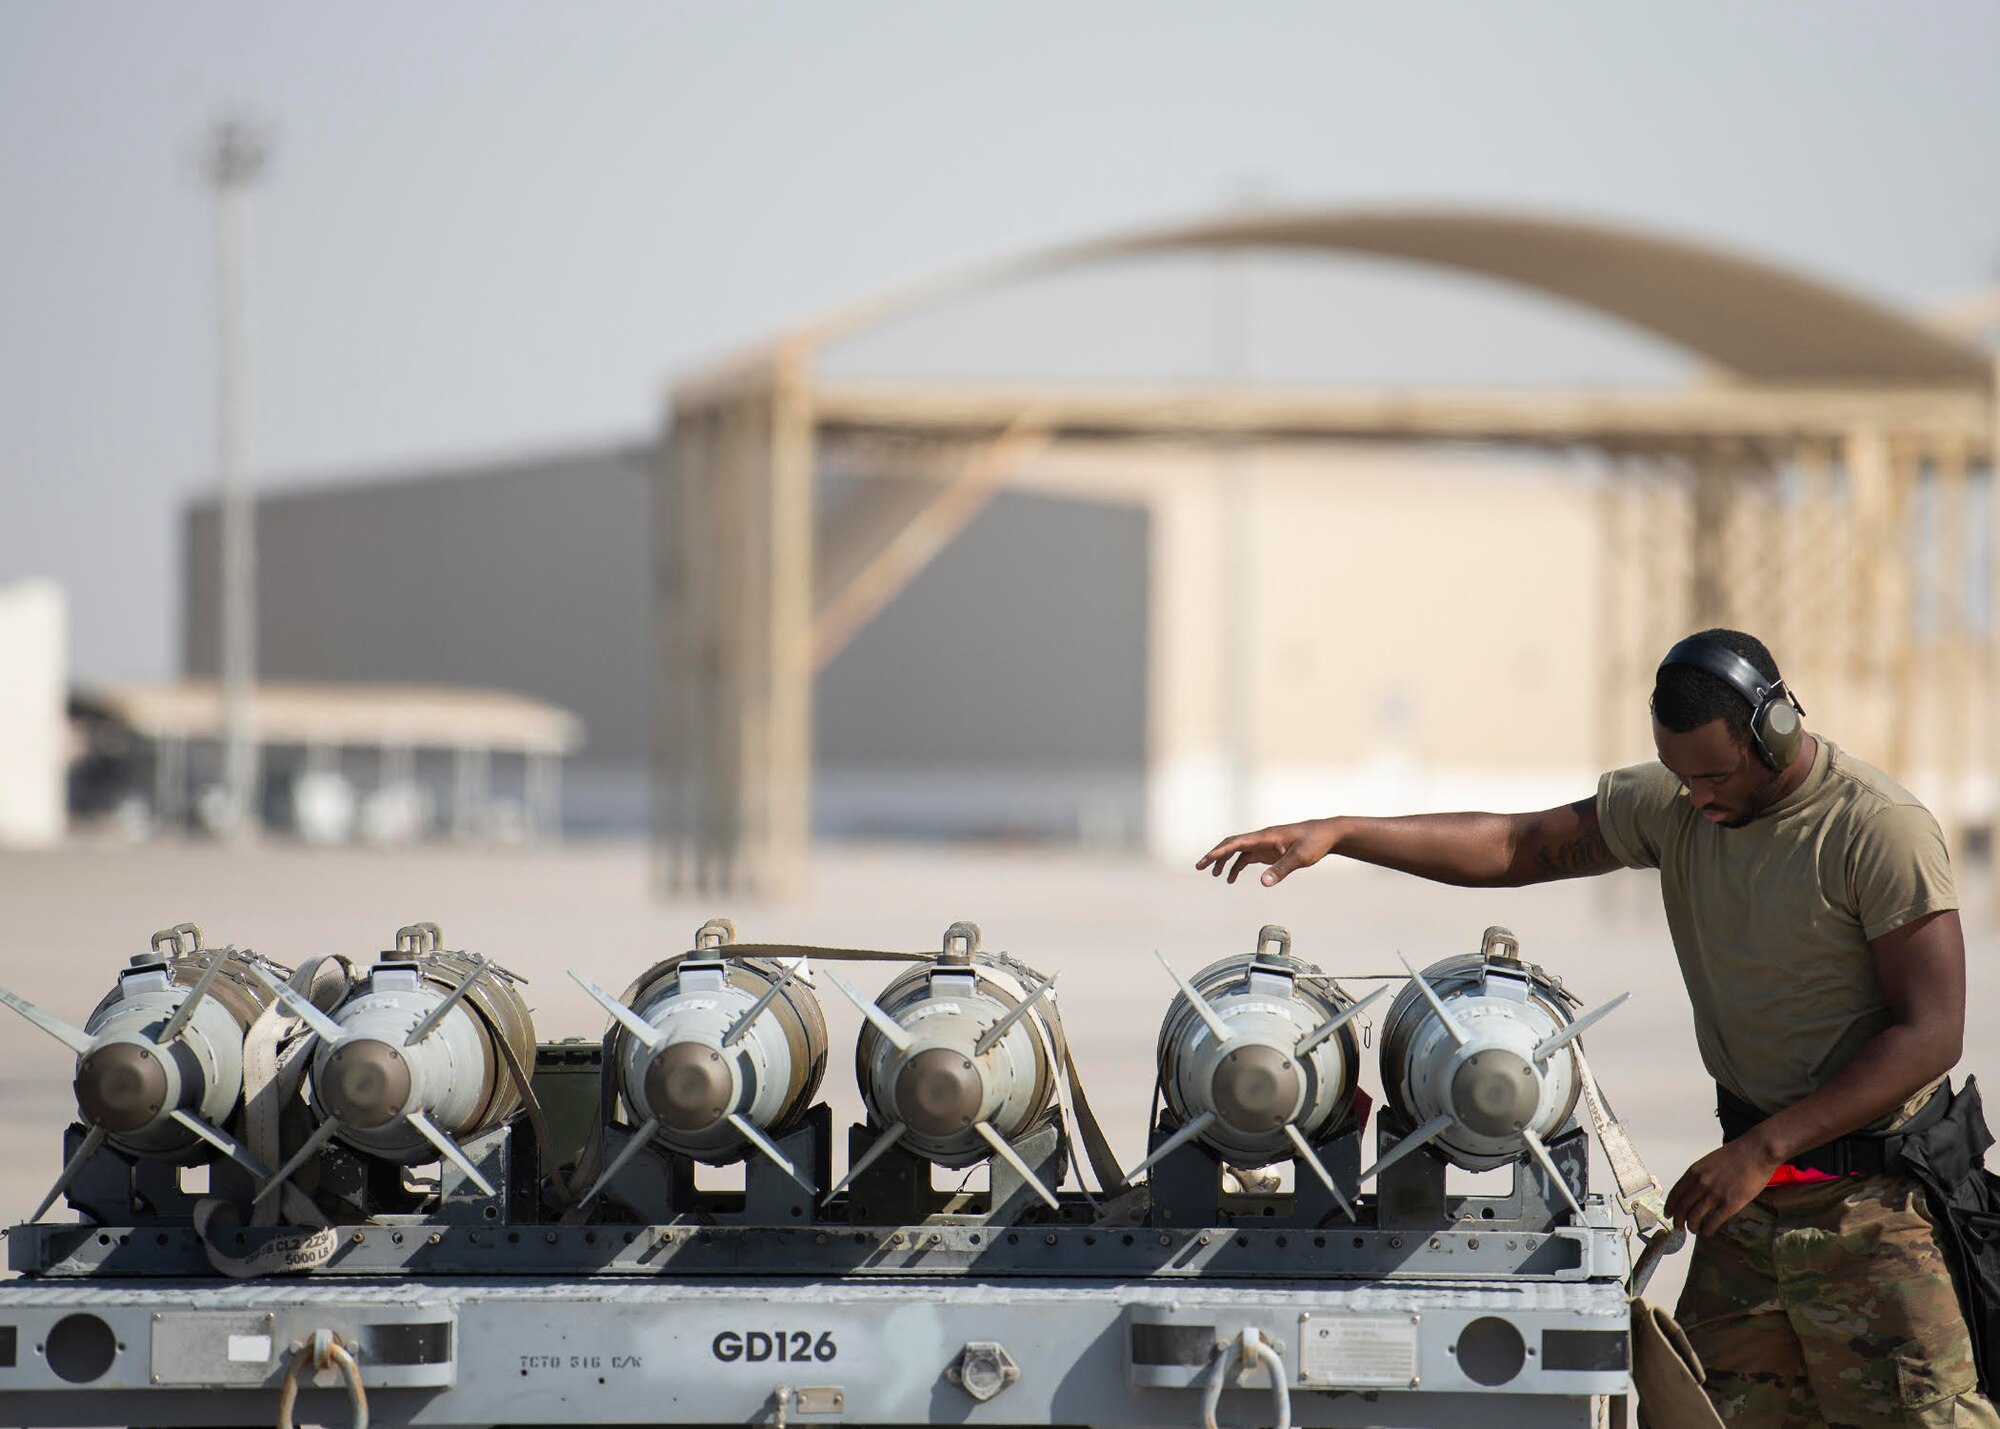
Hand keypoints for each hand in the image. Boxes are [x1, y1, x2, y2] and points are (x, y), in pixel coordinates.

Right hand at [1196, 820, 1339, 885]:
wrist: (1328, 834)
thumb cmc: (1315, 842)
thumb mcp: (1300, 857)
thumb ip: (1281, 869)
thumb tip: (1263, 882)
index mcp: (1266, 836)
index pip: (1237, 842)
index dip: (1220, 851)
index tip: (1206, 860)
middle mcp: (1262, 838)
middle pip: (1232, 844)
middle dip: (1215, 855)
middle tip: (1200, 866)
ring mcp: (1265, 844)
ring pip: (1238, 851)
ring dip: (1225, 862)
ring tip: (1215, 875)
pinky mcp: (1270, 850)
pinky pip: (1247, 857)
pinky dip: (1237, 866)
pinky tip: (1231, 878)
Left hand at [1664, 1137, 1781, 1236]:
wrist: (1756, 1152)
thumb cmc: (1736, 1154)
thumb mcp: (1710, 1161)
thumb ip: (1700, 1175)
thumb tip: (1695, 1190)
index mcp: (1694, 1172)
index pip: (1676, 1193)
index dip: (1670, 1206)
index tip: (1668, 1214)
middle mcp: (1700, 1184)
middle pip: (1682, 1207)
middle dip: (1678, 1220)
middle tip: (1678, 1227)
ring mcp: (1714, 1195)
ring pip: (1695, 1217)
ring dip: (1692, 1227)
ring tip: (1694, 1230)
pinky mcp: (1729, 1204)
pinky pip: (1713, 1222)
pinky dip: (1707, 1230)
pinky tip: (1708, 1232)